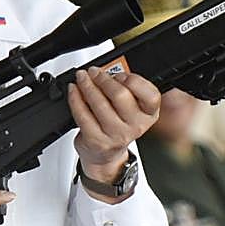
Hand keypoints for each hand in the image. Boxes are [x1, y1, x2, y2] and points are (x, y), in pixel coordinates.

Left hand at [68, 68, 160, 185]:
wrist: (104, 156)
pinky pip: (82, 114)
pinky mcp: (96, 140)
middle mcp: (136, 126)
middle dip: (103, 78)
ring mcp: (116, 135)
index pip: (151, 95)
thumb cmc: (117, 126)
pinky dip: (75, 98)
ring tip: (81, 77)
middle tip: (94, 72)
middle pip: (120, 95)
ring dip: (86, 85)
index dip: (134, 80)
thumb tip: (107, 69)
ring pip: (98, 103)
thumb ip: (126, 88)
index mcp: (149, 114)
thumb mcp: (131, 108)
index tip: (120, 74)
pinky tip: (74, 91)